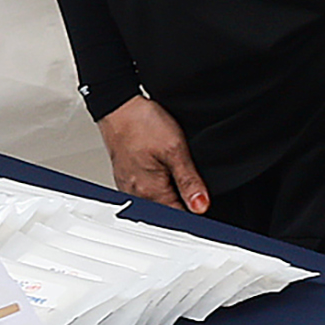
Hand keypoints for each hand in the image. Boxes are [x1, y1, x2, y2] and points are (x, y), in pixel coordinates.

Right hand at [97, 95, 207, 213]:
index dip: (195, 212)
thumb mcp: (175, 149)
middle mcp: (137, 194)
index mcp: (150, 192)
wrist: (119, 107)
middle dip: (184, 204)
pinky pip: (146, 192)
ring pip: (157, 202)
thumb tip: (201, 205)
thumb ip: (189, 181)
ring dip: (171, 194)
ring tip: (176, 175)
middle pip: (167, 212)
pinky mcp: (127, 179)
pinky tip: (162, 171)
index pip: (178, 217)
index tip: (204, 204)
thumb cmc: (142, 124)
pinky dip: (158, 186)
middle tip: (193, 187)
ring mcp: (129, 188)